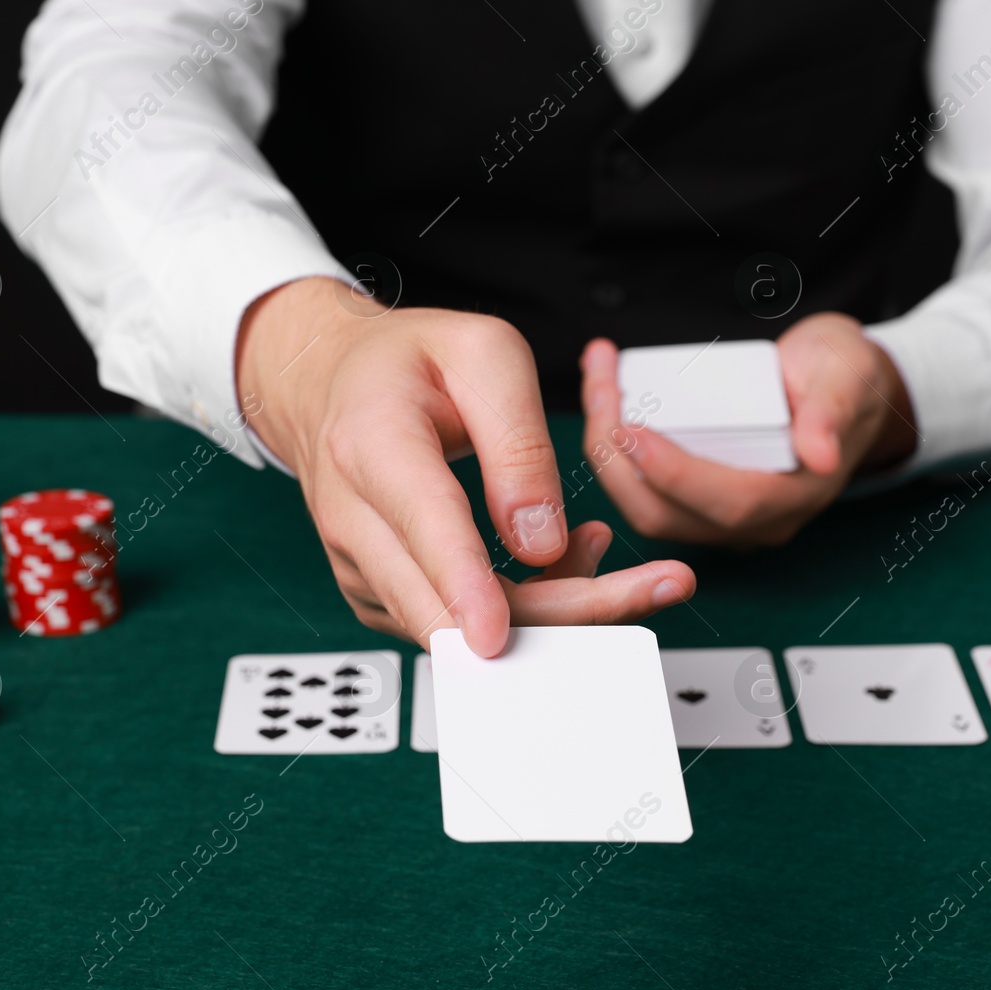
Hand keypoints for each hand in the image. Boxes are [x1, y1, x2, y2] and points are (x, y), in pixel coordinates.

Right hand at [236, 278, 695, 654]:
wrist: (333, 386)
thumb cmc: (408, 363)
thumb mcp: (483, 354)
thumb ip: (518, 442)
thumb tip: (542, 541)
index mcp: (372, 445)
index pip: (422, 527)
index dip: (464, 586)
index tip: (496, 636)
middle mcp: (355, 519)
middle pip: (450, 603)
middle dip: (561, 610)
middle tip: (657, 586)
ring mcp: (363, 569)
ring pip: (461, 629)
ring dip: (552, 604)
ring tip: (597, 542)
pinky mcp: (382, 598)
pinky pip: (457, 626)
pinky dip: (522, 607)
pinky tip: (555, 559)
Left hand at [580, 312, 916, 545]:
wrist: (843, 383)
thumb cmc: (845, 374)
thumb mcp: (847, 375)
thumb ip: (834, 410)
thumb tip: (821, 455)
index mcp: (796, 496)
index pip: (727, 502)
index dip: (673, 473)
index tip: (630, 426)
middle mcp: (757, 519)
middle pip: (668, 514)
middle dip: (619, 459)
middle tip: (602, 390)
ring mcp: (724, 515)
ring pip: (645, 506)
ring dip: (607, 451)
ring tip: (599, 381)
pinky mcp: (700, 497)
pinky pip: (644, 489)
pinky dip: (614, 447)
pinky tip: (604, 394)